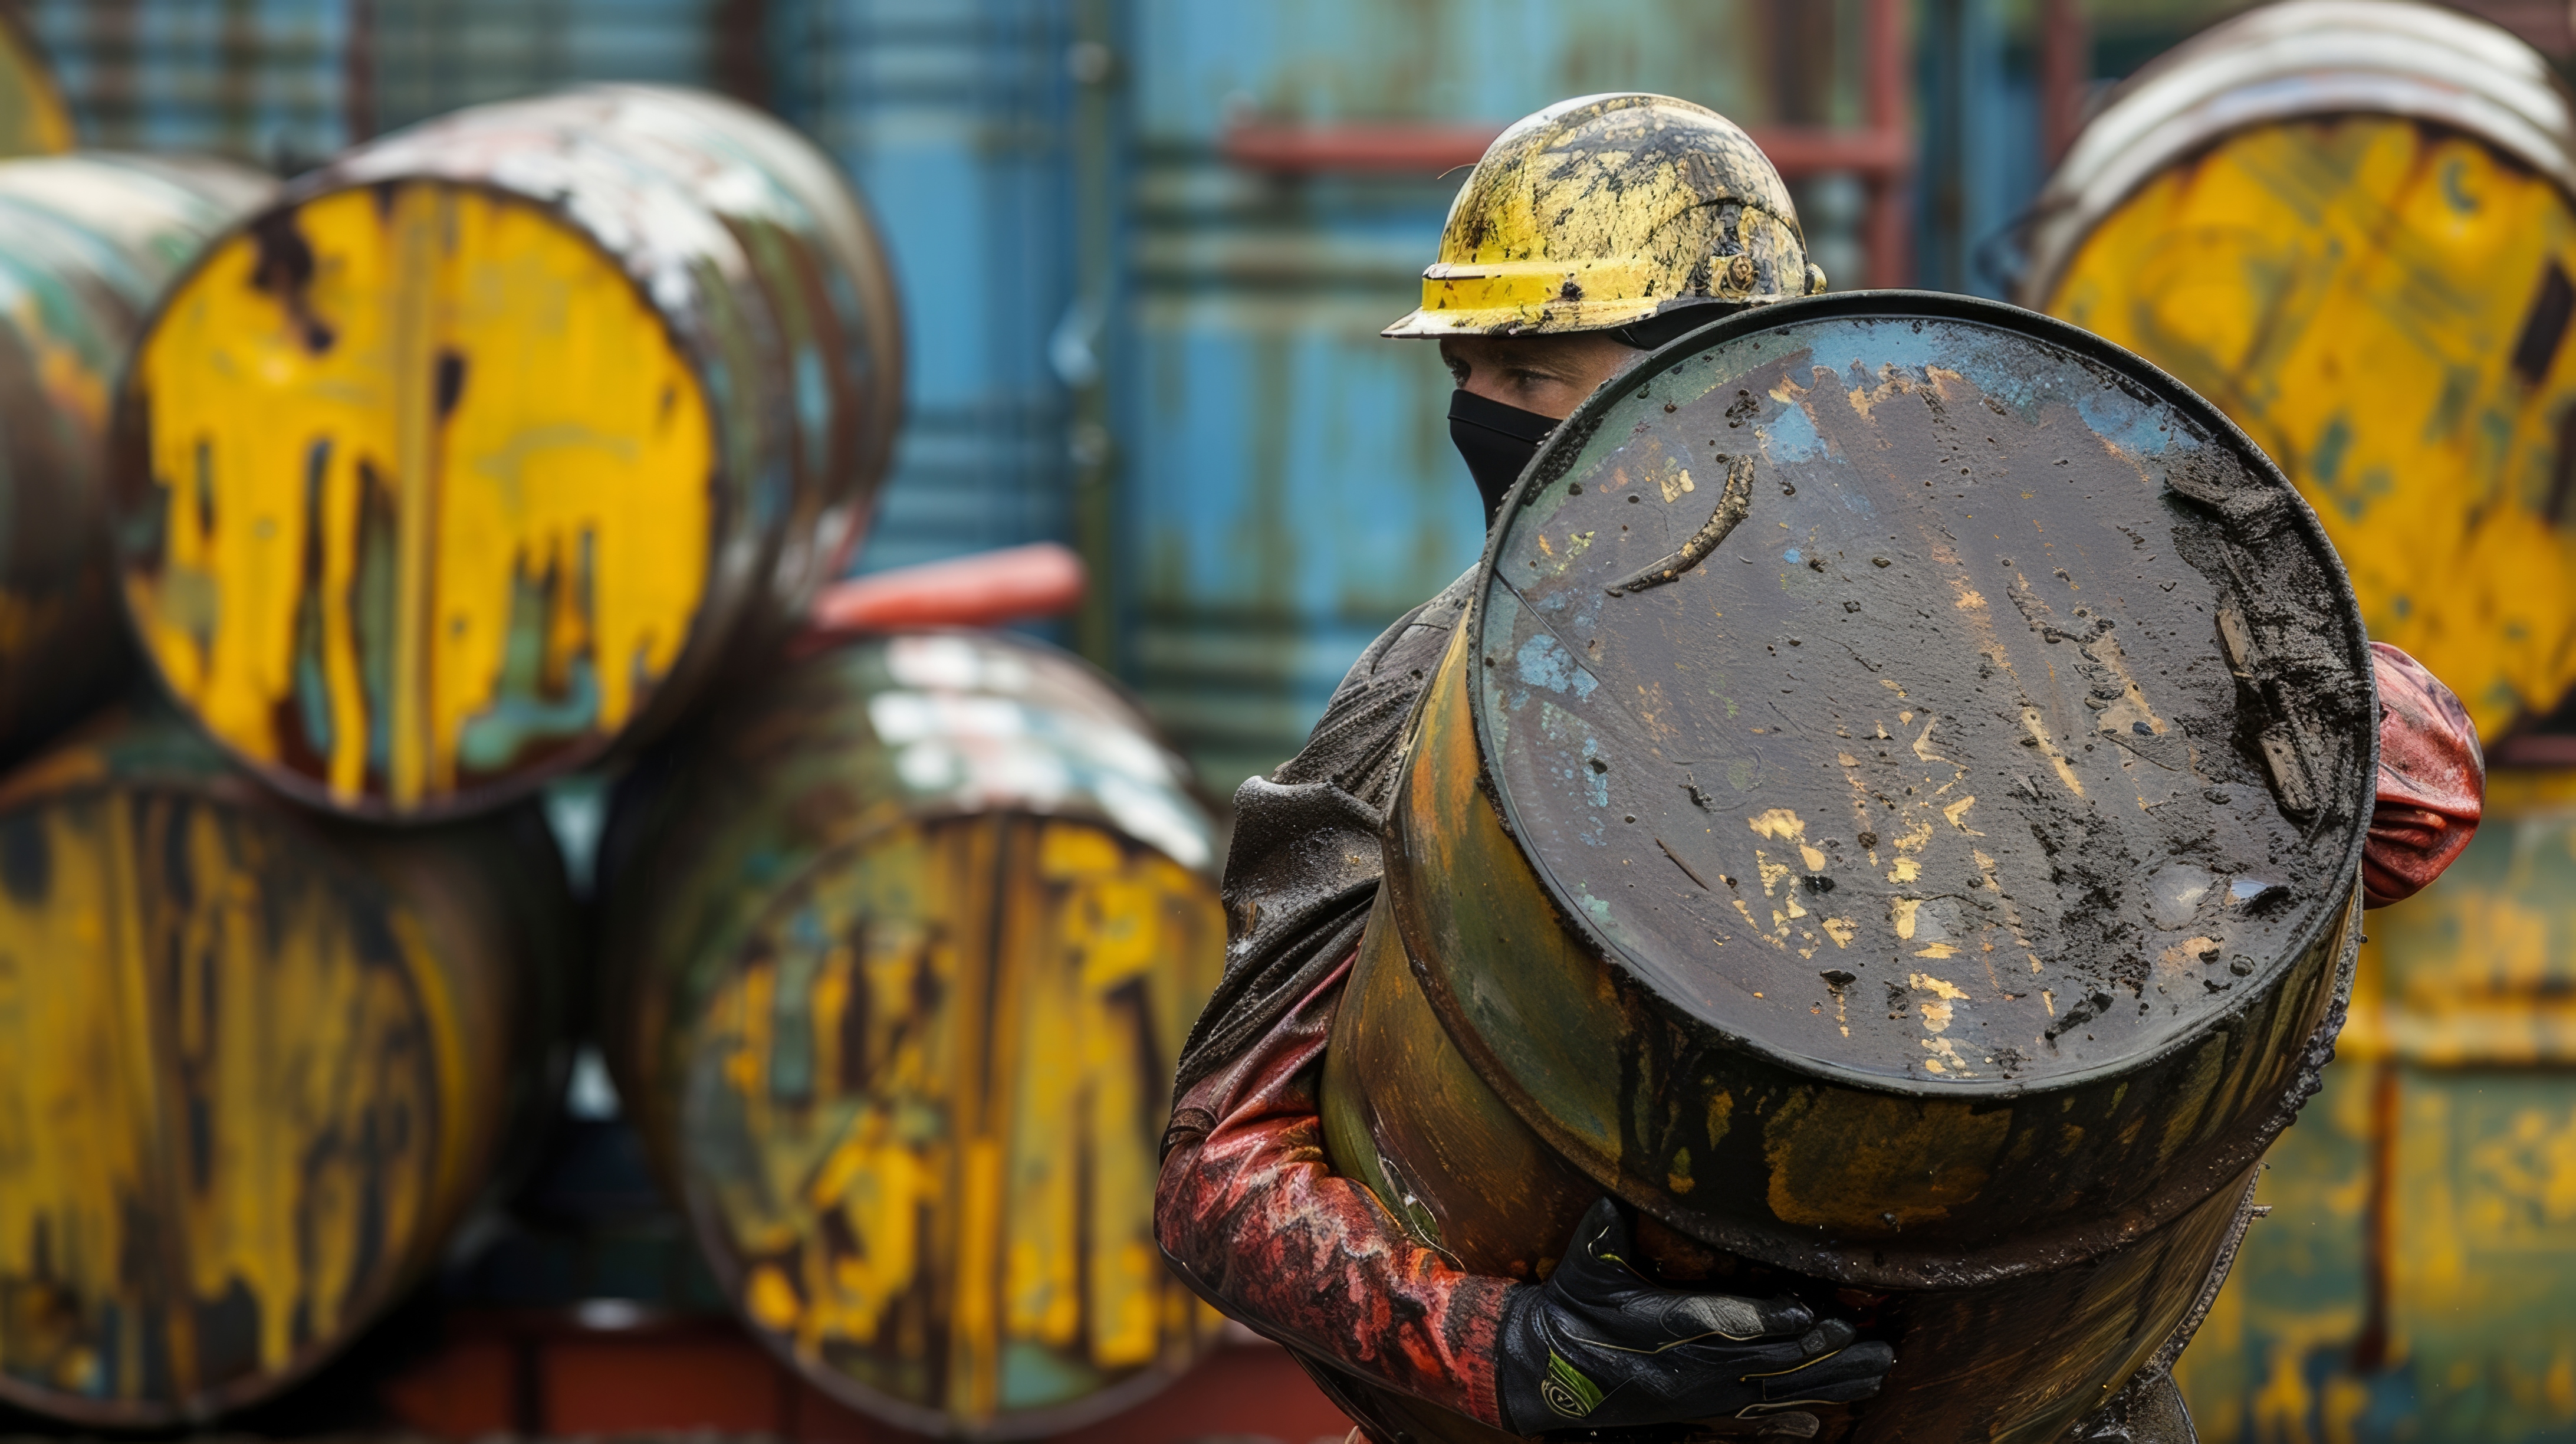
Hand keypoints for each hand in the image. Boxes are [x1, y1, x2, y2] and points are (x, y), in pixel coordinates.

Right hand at [1496, 1198, 1894, 1434]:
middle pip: (1759, 1363)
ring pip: (1771, 1390)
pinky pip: (1760, 1413)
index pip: (1714, 1324)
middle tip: (1862, 1339)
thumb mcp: (1582, 1268)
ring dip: (1827, 1381)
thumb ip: (1602, 1236)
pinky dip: (1800, 1411)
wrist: (1550, 1372)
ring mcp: (1697, 1394)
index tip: (1805, 1311)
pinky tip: (1831, 1414)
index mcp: (1654, 1327)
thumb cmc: (1572, 1309)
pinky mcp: (1702, 1408)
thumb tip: (1610, 1202)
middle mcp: (1683, 1368)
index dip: (1762, 1320)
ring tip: (1875, 1370)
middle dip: (1815, 1353)